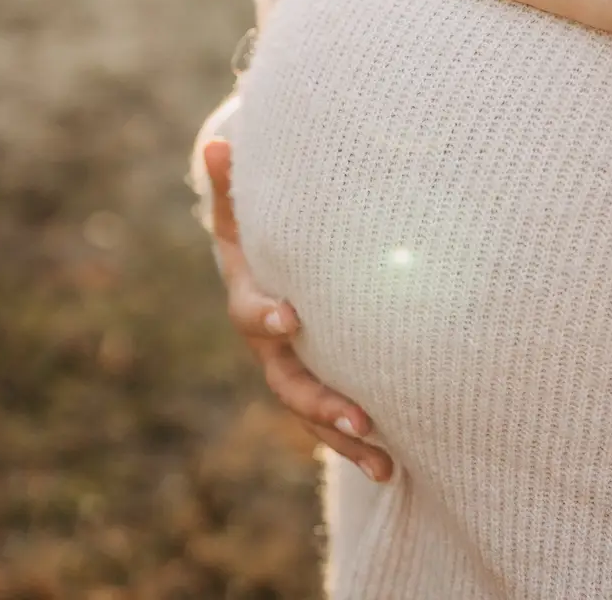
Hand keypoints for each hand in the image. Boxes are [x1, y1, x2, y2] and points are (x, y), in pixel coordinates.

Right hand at [203, 139, 393, 482]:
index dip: (266, 314)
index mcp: (250, 299)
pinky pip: (331, 425)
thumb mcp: (246, 212)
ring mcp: (290, 372)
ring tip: (383, 456)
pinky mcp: (315, 390)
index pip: (251, 310)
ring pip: (311, 413)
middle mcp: (268, 347)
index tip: (290, 318)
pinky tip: (393, 469)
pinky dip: (359, 447)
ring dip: (344, 436)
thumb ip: (236, 183)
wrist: (264, 276)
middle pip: (287, 382)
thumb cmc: (262, 236)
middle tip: (355, 414)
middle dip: (320, 400)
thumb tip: (218, 142)